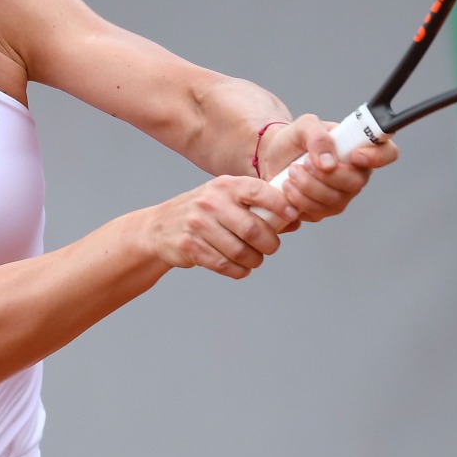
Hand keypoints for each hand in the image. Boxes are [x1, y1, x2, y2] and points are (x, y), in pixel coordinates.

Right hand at [147, 175, 297, 278]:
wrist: (160, 227)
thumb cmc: (205, 212)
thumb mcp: (228, 199)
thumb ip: (261, 207)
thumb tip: (296, 219)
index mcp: (225, 185)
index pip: (258, 190)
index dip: (280, 204)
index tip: (292, 215)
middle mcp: (211, 202)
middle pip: (252, 228)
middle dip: (269, 243)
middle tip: (271, 247)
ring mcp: (198, 225)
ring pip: (240, 251)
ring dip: (254, 260)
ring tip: (255, 259)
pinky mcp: (190, 247)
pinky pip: (225, 265)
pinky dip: (239, 270)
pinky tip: (241, 267)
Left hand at [256, 113, 398, 223]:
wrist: (273, 156)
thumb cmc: (294, 138)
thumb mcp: (304, 126)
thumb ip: (318, 137)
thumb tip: (329, 163)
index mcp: (360, 147)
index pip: (388, 153)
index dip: (377, 157)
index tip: (354, 156)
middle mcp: (357, 173)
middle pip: (356, 183)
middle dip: (326, 176)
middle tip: (303, 163)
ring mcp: (343, 194)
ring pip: (336, 200)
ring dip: (308, 187)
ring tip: (291, 172)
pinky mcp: (324, 210)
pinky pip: (318, 212)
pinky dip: (299, 200)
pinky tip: (288, 186)